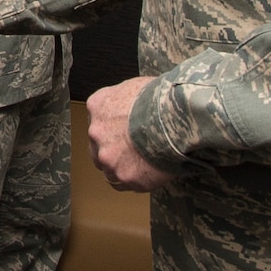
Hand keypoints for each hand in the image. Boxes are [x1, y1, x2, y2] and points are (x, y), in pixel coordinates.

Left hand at [85, 76, 171, 192]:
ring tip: (145, 162)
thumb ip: (124, 99)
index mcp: (98, 106)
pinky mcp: (124, 176)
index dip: (113, 129)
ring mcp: (109, 157)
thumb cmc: (160, 98)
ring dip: (123, 167)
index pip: (97, 121)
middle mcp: (96, 132)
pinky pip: (124, 184)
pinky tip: (148, 173)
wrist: (173, 117)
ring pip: (109, 168)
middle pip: (99, 147)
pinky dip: (134, 180)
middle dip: (113, 150)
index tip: (125, 132)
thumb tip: (132, 106)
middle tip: (134, 150)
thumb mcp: (135, 86)